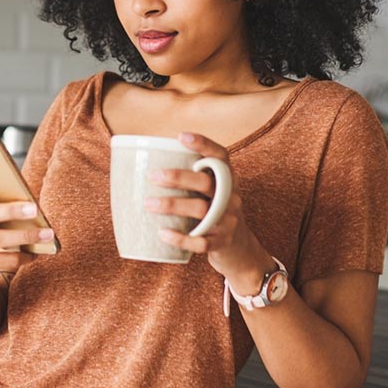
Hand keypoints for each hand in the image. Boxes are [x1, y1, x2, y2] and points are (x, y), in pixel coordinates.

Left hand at [146, 132, 275, 289]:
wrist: (241, 251)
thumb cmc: (215, 214)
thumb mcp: (213, 194)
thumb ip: (192, 180)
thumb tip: (147, 165)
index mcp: (228, 180)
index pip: (221, 156)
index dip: (204, 144)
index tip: (180, 136)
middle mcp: (231, 197)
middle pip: (207, 183)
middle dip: (179, 177)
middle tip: (153, 176)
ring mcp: (228, 220)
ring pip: (201, 209)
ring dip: (173, 205)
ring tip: (148, 203)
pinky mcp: (222, 242)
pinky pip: (201, 242)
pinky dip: (181, 238)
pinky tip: (163, 233)